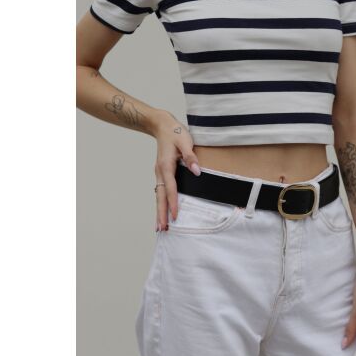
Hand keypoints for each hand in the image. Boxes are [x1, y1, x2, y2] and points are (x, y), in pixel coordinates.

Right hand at [151, 111, 201, 230]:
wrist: (162, 126)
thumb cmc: (175, 133)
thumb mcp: (185, 141)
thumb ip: (191, 157)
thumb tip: (197, 172)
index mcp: (165, 166)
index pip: (171, 188)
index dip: (173, 203)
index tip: (175, 216)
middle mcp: (160, 172)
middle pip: (160, 197)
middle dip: (161, 213)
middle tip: (161, 229)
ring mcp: (159, 173)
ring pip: (159, 196)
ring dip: (159, 211)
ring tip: (160, 227)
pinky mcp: (161, 174)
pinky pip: (161, 192)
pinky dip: (161, 203)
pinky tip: (162, 212)